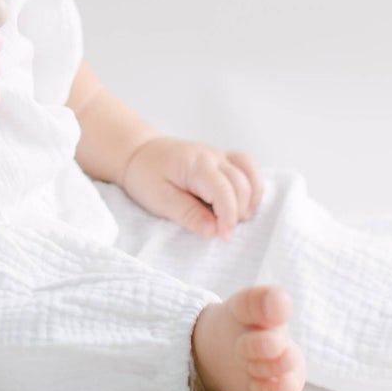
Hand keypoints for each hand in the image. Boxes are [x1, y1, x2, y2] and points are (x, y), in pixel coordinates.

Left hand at [118, 136, 263, 240]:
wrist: (139, 153)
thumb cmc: (146, 175)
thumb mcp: (159, 199)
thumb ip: (187, 214)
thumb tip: (213, 231)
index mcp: (197, 164)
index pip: (224, 191)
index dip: (228, 217)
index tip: (224, 237)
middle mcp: (214, 156)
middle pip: (241, 185)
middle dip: (238, 212)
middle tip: (222, 231)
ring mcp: (220, 156)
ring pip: (250, 175)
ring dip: (249, 200)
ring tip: (234, 218)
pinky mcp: (223, 160)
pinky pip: (248, 169)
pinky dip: (252, 187)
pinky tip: (242, 204)